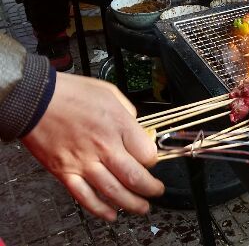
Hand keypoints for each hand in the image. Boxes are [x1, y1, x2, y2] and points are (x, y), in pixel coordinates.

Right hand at [21, 73, 163, 220]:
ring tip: (142, 207)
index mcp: (118, 125)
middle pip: (135, 177)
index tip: (152, 161)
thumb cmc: (70, 93)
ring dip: (132, 203)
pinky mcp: (65, 172)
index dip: (153, 160)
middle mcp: (104, 146)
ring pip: (114, 191)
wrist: (34, 99)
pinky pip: (84, 196)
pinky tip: (111, 214)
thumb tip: (137, 128)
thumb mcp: (110, 93)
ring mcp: (84, 162)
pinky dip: (99, 209)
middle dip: (151, 188)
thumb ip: (128, 113)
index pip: (147, 153)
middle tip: (156, 191)